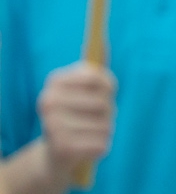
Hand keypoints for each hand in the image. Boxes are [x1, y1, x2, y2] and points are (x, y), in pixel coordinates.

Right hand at [38, 62, 115, 180]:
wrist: (55, 153)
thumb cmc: (77, 114)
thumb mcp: (84, 89)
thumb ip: (95, 69)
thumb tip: (104, 41)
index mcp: (53, 81)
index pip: (98, 77)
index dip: (109, 87)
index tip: (102, 93)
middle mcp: (48, 102)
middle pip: (104, 102)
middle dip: (108, 111)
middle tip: (92, 118)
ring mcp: (53, 126)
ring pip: (106, 124)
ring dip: (105, 130)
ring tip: (88, 133)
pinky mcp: (63, 148)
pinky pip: (102, 143)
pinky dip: (101, 146)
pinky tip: (86, 147)